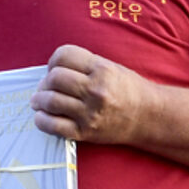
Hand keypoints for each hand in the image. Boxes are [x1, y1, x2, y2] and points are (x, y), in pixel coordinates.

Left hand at [30, 44, 149, 145]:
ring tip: (39, 100)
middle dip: (45, 81)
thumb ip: (84, 65)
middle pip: (54, 78)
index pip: (64, 55)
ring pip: (51, 101)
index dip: (54, 60)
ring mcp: (90, 113)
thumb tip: (51, 70)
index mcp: (102, 69)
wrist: (148, 117)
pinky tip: (42, 116)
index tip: (54, 67)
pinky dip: (42, 120)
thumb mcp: (111, 67)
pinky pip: (53, 126)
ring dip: (39, 100)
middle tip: (46, 86)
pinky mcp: (86, 132)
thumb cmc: (127, 90)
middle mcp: (96, 90)